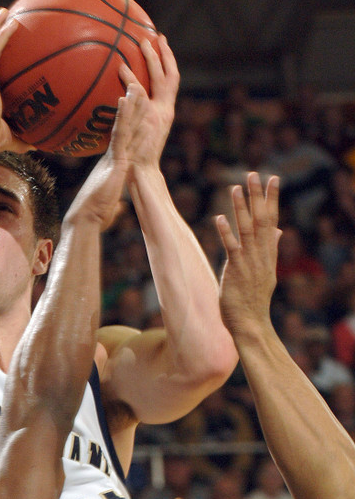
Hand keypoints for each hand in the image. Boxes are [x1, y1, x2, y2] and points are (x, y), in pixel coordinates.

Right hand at [64, 75, 148, 230]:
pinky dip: (123, 116)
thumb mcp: (109, 208)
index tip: (131, 110)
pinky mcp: (115, 159)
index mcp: (111, 165)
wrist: (86, 219)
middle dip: (131, 108)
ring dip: (131, 105)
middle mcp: (111, 156)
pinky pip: (121, 133)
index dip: (127, 125)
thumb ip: (115, 204)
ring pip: (124, 125)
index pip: (122, 140)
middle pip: (124, 127)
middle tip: (135, 86)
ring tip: (136, 84)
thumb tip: (120, 208)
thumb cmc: (94, 216)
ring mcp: (113, 155)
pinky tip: (126, 99)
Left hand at [120, 34, 179, 172]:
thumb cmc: (137, 158)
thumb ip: (133, 118)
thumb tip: (123, 105)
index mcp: (164, 113)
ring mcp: (158, 116)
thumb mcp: (137, 133)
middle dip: (165, 55)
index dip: (168, 65)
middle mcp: (165, 112)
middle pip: (170, 77)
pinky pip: (139, 98)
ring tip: (141, 43)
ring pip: (158, 82)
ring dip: (151, 61)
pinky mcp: (147, 121)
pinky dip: (132, 84)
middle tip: (157, 36)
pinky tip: (122, 71)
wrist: (142, 175)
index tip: (162, 47)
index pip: (170, 84)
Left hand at [216, 173, 280, 338]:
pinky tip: (220, 218)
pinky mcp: (236, 272)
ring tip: (235, 188)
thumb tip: (278, 230)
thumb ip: (270, 249)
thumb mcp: (265, 271)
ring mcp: (249, 263)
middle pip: (261, 220)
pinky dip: (226, 233)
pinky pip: (231, 249)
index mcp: (267, 254)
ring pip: (246, 230)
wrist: (251, 325)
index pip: (271, 220)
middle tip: (253, 174)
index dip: (271, 199)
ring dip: (241, 208)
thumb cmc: (253, 300)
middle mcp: (261, 255)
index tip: (273, 179)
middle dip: (257, 196)